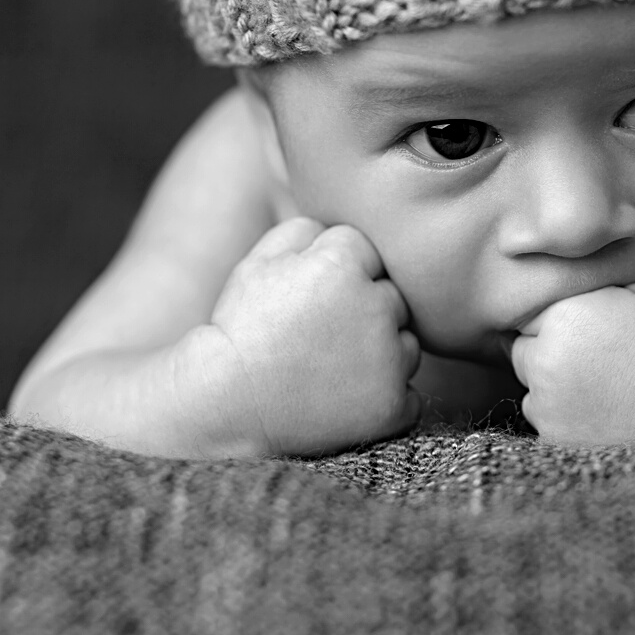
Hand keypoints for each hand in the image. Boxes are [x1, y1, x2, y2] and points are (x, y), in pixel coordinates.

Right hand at [189, 218, 420, 455]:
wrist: (225, 407)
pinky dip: (384, 398)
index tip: (307, 299)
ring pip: (406, 345)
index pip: (364, 251)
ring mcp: (389, 362)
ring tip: (329, 368)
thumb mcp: (258, 262)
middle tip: (318, 336)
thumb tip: (336, 227)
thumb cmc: (240, 330)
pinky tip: (343, 399)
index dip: (333, 273)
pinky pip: (409, 395)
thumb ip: (305, 230)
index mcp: (344, 265)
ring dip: (381, 354)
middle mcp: (376, 309)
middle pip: (392, 297)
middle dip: (364, 311)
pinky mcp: (392, 407)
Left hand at [510, 282, 634, 445]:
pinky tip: (601, 414)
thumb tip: (559, 287)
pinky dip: (565, 420)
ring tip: (600, 390)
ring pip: (533, 392)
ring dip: (552, 389)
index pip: (531, 317)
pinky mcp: (558, 441)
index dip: (556, 322)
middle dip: (546, 353)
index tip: (584, 332)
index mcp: (563, 319)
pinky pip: (547, 424)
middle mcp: (547, 363)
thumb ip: (589, 291)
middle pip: (522, 354)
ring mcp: (549, 408)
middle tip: (591, 361)